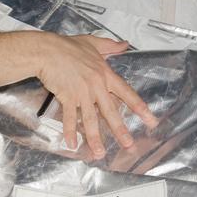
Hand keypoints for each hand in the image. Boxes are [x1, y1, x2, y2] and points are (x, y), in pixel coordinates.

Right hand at [34, 33, 157, 157]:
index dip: (139, 107)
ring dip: (95, 138)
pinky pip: (70, 118)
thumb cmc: (68, 46)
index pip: (126, 93)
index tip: (150, 119)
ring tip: (100, 153)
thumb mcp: (93, 43)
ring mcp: (82, 93)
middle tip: (128, 145)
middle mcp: (96, 86)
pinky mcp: (67, 97)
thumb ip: (110, 46)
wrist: (47, 50)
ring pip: (91, 119)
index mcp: (105, 74)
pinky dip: (70, 131)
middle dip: (120, 130)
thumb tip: (125, 44)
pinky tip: (72, 144)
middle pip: (111, 111)